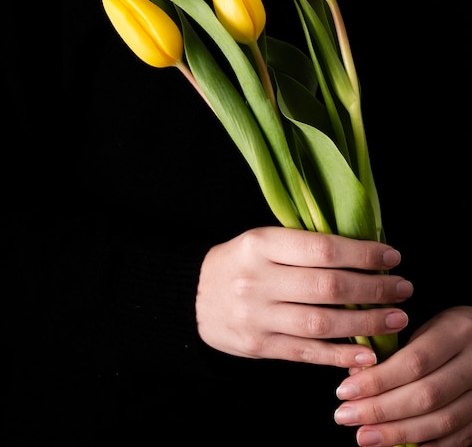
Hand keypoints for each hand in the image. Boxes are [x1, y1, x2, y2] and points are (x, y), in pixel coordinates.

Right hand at [195, 226, 412, 367]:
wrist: (191, 295)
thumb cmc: (238, 262)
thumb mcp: (262, 241)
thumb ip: (303, 247)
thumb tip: (362, 255)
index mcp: (260, 244)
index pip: (321, 249)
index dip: (362, 254)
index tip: (391, 257)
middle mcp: (257, 280)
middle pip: (327, 287)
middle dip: (373, 289)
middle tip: (403, 289)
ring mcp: (256, 316)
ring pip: (321, 323)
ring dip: (366, 323)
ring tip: (396, 319)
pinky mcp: (257, 346)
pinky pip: (307, 353)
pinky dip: (340, 355)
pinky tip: (368, 353)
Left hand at [334, 305, 471, 445]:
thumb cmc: (449, 329)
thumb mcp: (425, 325)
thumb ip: (395, 349)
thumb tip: (355, 375)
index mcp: (456, 332)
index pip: (413, 362)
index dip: (377, 380)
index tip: (345, 390)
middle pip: (425, 395)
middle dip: (380, 410)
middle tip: (345, 416)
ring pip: (442, 421)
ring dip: (398, 433)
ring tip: (364, 435)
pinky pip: (459, 437)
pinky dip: (428, 445)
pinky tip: (400, 446)